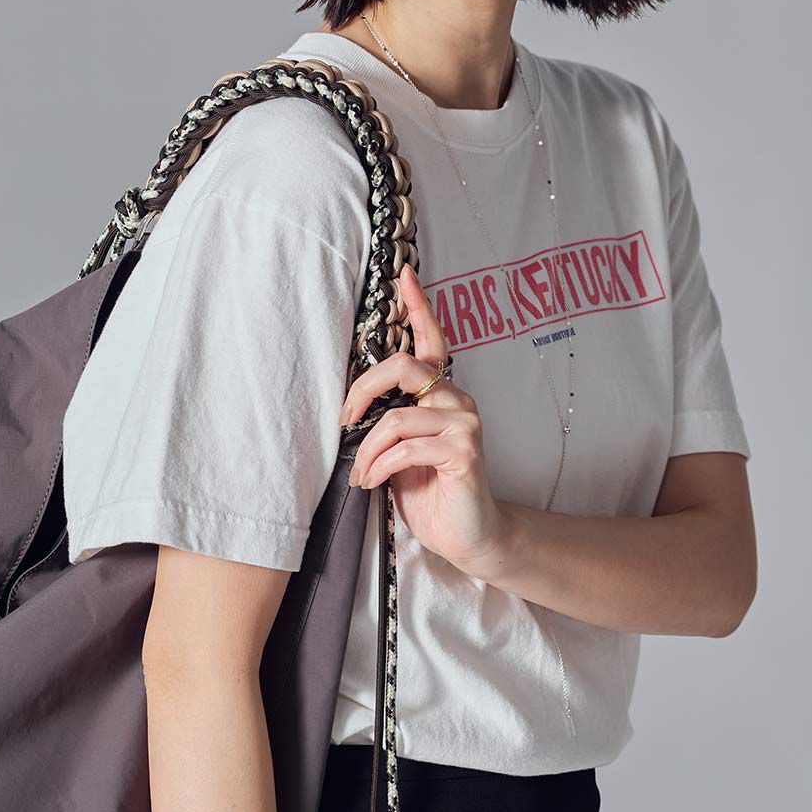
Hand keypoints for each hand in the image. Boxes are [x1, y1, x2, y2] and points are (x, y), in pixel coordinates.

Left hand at [338, 263, 504, 571]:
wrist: (468, 536)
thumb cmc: (430, 491)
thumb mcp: (400, 449)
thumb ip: (388, 420)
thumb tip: (352, 405)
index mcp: (441, 394)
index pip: (432, 341)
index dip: (418, 307)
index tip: (404, 276)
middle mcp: (457, 400)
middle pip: (405, 367)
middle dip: (362, 392)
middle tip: (344, 421)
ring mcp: (465, 424)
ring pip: (396, 417)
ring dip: (367, 450)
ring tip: (361, 473)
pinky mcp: (464, 452)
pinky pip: (406, 448)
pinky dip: (379, 466)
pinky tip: (372, 482)